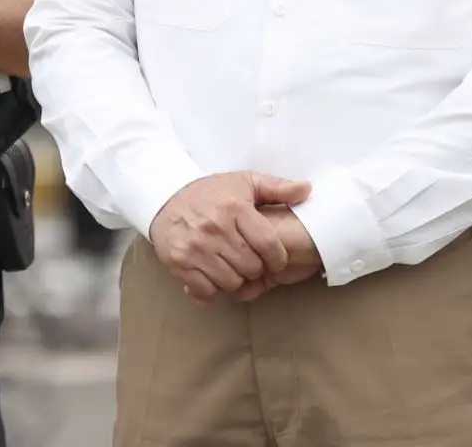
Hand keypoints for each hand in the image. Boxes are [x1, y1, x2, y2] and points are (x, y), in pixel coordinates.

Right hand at [147, 171, 311, 305]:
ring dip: (235, 279)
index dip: (277, 259)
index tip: (275, 260)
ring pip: (231, 282)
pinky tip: (212, 275)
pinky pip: (207, 290)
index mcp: (234, 208)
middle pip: (251, 267)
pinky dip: (212, 289)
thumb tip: (307, 189)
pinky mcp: (180, 262)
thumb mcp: (243, 182)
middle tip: (249, 261)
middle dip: (255, 268)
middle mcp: (215, 228)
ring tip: (231, 266)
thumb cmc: (209, 193)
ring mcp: (196, 246)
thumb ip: (276, 187)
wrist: (164, 198)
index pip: (268, 246)